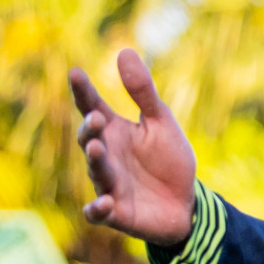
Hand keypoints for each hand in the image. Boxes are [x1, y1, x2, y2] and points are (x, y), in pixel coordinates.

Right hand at [69, 48, 197, 245]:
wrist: (187, 205)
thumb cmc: (170, 161)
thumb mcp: (161, 123)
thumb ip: (143, 92)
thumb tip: (123, 50)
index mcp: (114, 131)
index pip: (92, 107)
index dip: (83, 92)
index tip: (76, 73)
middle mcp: (106, 155)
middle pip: (89, 139)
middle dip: (90, 129)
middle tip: (96, 118)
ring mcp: (108, 184)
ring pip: (95, 171)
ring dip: (95, 160)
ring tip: (98, 148)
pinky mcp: (116, 213)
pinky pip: (98, 212)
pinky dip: (97, 209)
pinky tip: (104, 202)